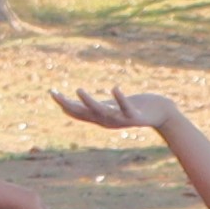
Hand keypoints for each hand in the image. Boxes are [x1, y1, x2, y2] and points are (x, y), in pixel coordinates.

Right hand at [49, 86, 179, 136]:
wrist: (158, 114)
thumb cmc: (132, 108)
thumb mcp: (110, 107)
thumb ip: (94, 107)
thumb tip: (77, 103)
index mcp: (100, 118)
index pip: (78, 112)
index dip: (64, 103)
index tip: (51, 92)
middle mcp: (107, 121)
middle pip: (85, 113)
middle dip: (69, 104)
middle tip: (56, 94)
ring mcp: (120, 119)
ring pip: (102, 111)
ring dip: (89, 102)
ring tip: (78, 90)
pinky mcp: (135, 116)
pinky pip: (125, 107)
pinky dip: (119, 98)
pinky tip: (114, 88)